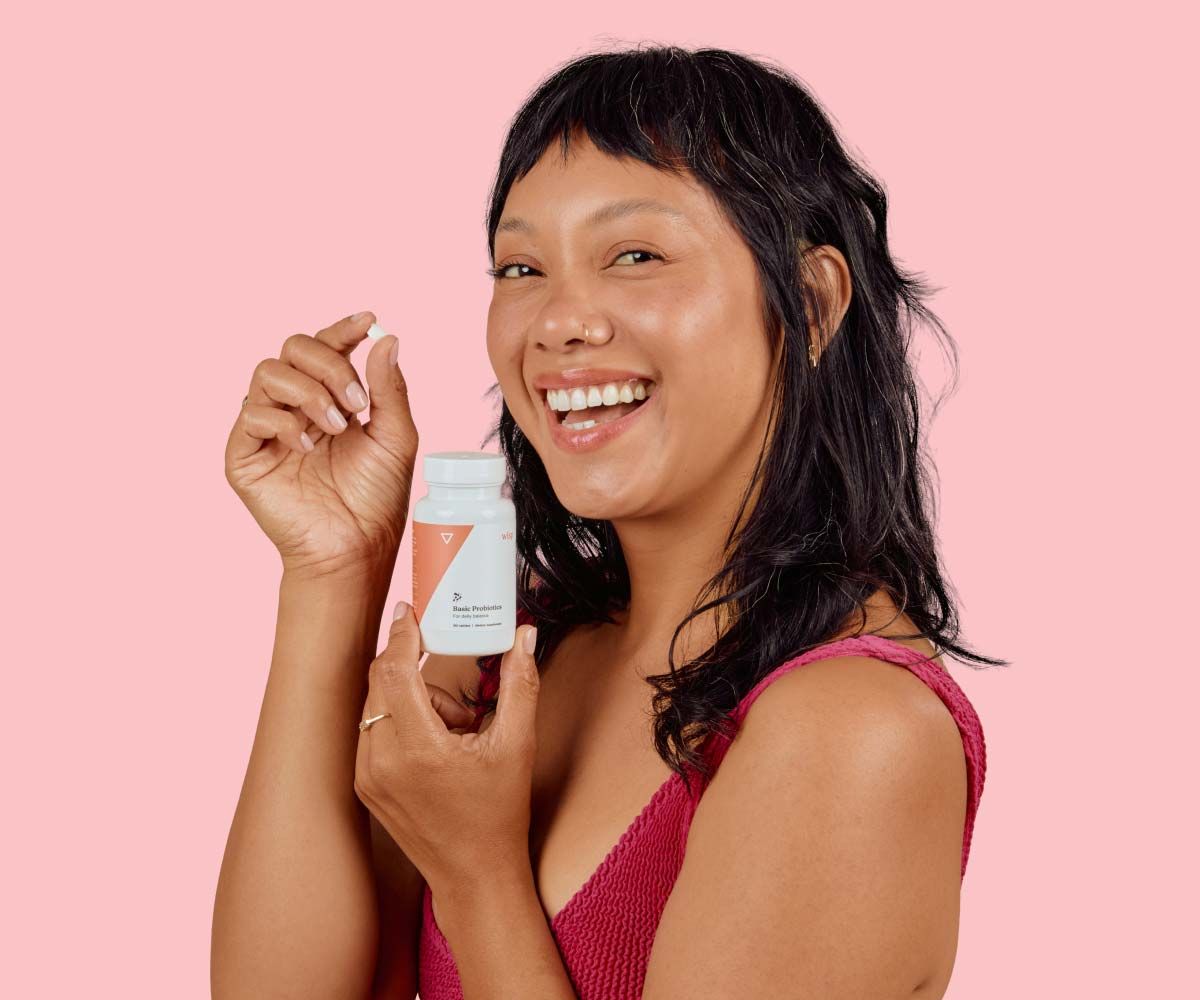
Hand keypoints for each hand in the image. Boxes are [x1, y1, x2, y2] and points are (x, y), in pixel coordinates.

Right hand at [224, 313, 417, 578]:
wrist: (355, 547)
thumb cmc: (377, 499)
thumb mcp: (395, 437)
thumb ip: (389, 388)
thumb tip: (386, 337)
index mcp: (331, 399)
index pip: (327, 348)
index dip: (342, 329)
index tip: (367, 320)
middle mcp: (296, 407)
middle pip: (293, 348)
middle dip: (328, 365)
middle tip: (356, 402)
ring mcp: (268, 429)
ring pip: (268, 372)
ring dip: (308, 392)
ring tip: (335, 427)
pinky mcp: (245, 455)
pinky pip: (251, 414)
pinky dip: (283, 421)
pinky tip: (306, 446)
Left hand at [354, 603, 539, 900]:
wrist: (474, 873)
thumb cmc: (498, 813)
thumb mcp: (517, 745)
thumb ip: (520, 683)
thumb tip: (525, 635)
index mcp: (418, 748)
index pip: (393, 671)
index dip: (401, 634)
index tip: (409, 610)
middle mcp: (381, 761)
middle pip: (381, 682)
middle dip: (413, 669)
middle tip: (450, 679)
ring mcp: (368, 775)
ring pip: (376, 705)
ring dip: (409, 697)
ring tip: (452, 729)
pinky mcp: (365, 785)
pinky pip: (373, 731)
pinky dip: (400, 721)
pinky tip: (435, 744)